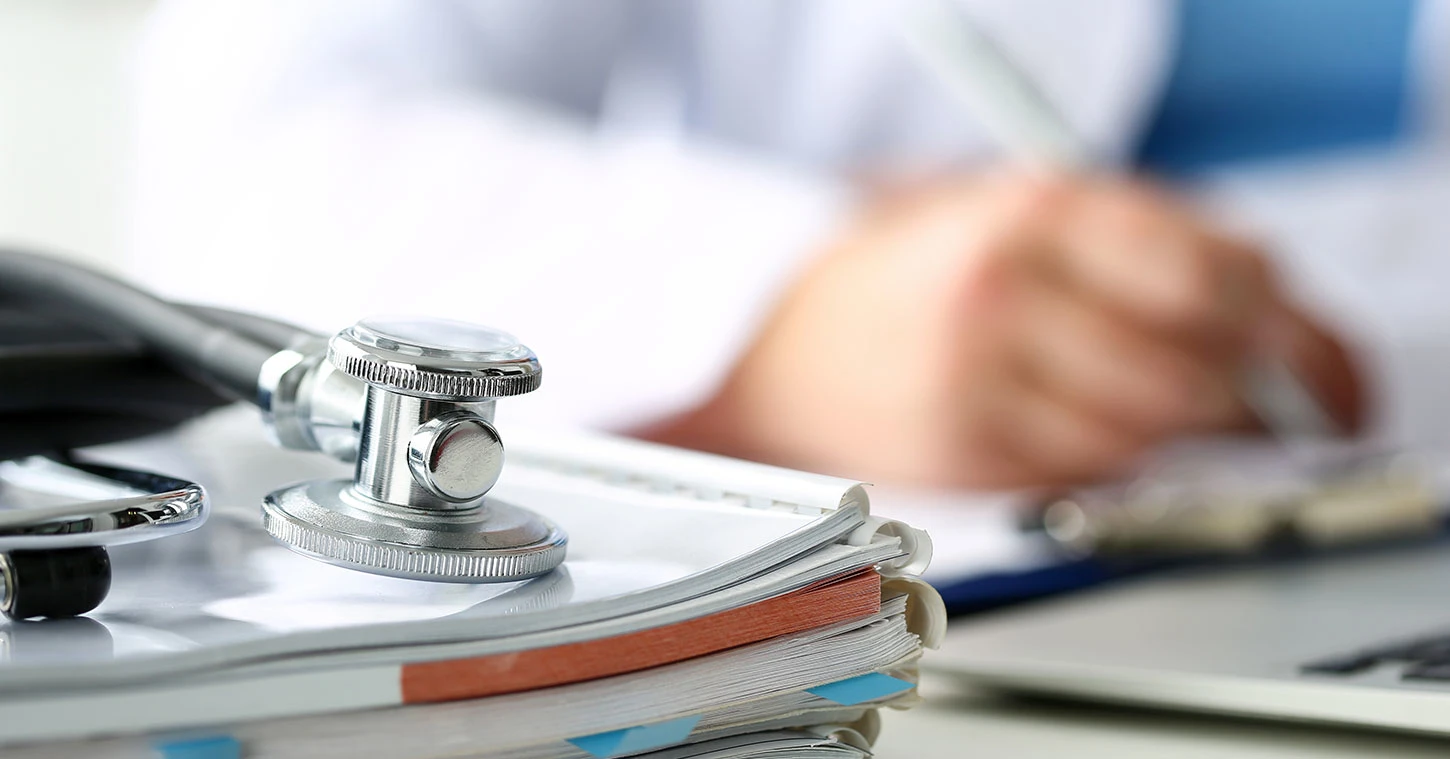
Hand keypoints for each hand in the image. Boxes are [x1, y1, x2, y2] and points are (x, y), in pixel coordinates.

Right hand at [642, 172, 1364, 487]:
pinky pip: (1094, 470)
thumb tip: (1263, 301)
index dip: (1279, 316)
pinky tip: (1120, 432)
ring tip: (1205, 414)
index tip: (1306, 339)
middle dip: (1260, 390)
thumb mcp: (1010, 211)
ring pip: (1151, 431)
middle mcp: (1001, 297)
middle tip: (1288, 397)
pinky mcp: (967, 458)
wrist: (778, 351)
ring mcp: (979, 385)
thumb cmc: (904, 278)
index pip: (1203, 272)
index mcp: (1022, 214)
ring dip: (1197, 430)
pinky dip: (1129, 457)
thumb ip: (1134, 238)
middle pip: (1191, 365)